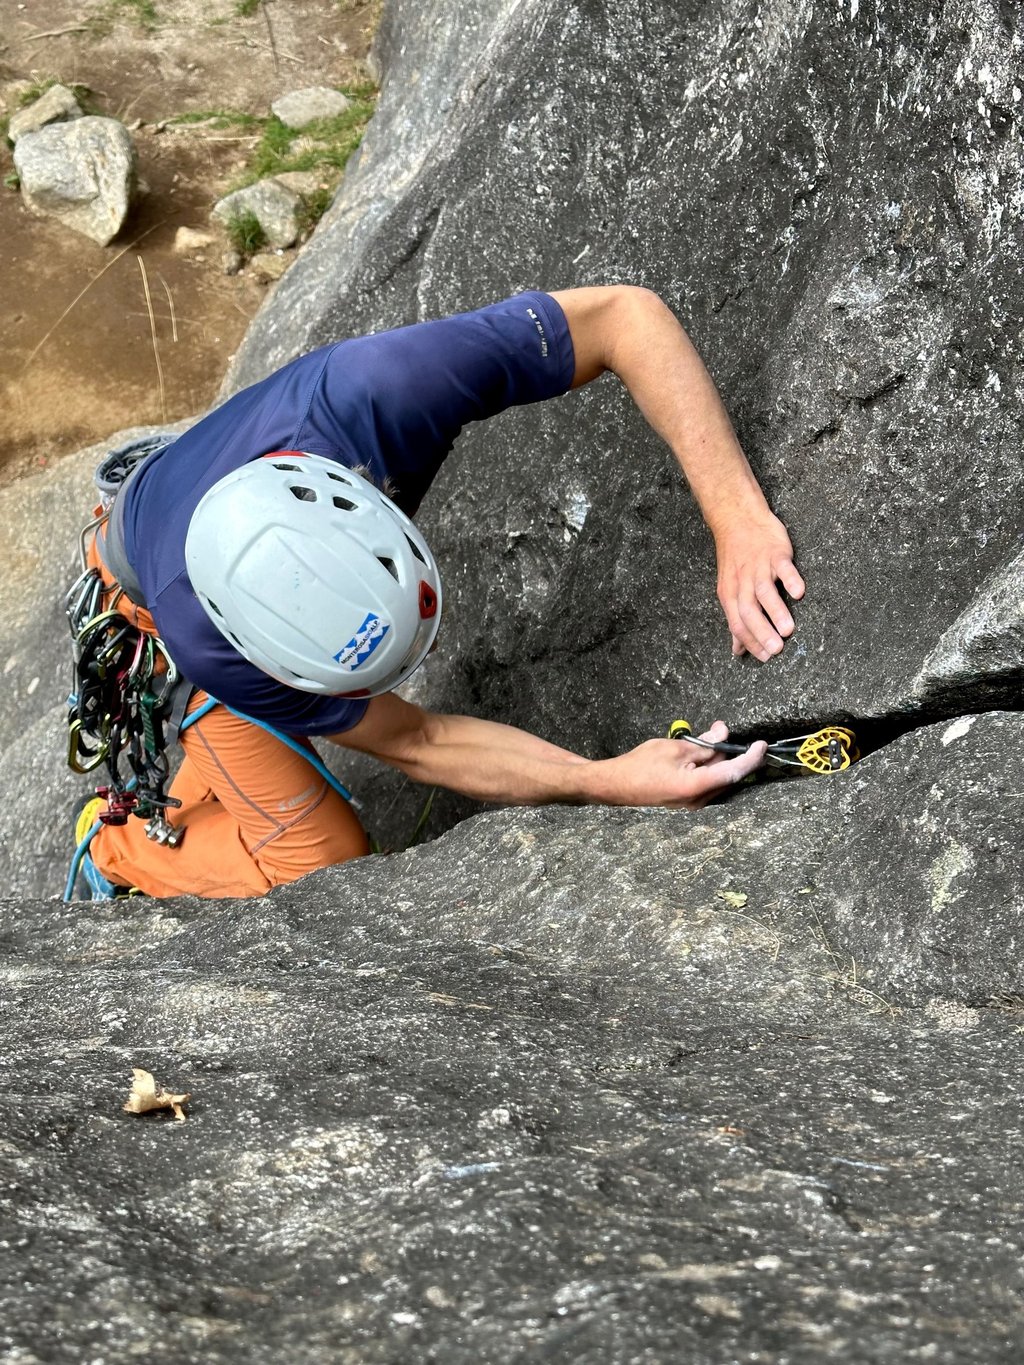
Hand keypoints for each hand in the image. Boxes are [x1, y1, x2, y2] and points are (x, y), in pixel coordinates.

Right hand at [595, 721, 766, 808]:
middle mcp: (698, 801)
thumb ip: (703, 744)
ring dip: (716, 759)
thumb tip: (722, 736)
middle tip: (719, 729)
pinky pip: (706, 783)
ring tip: (705, 738)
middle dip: (728, 752)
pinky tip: (698, 754)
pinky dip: (707, 768)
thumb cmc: (641, 765)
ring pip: (716, 778)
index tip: (761, 745)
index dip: (751, 758)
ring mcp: (692, 804)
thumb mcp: (675, 748)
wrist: (616, 785)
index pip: (734, 772)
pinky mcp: (686, 801)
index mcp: (696, 787)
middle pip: (726, 774)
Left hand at [714, 513, 804, 661]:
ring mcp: (758, 567)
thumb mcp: (730, 588)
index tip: (765, 657)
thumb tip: (737, 649)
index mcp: (730, 594)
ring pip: (764, 592)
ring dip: (776, 611)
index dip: (750, 642)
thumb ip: (736, 620)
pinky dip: (790, 580)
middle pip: (749, 611)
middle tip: (776, 650)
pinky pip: (782, 568)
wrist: (738, 519)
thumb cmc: (736, 559)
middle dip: (762, 632)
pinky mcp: (775, 553)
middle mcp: (742, 582)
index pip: (737, 623)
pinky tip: (799, 593)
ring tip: (788, 630)